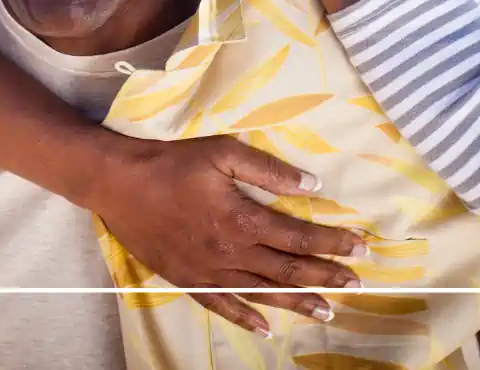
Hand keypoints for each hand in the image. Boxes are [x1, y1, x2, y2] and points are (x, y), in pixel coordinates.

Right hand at [84, 130, 363, 335]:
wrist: (118, 184)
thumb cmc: (171, 163)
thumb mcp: (221, 152)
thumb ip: (267, 170)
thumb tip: (311, 185)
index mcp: (242, 220)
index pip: (298, 236)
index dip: (332, 243)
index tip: (361, 247)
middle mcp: (231, 253)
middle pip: (287, 270)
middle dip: (324, 275)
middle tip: (354, 282)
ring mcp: (209, 272)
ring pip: (262, 294)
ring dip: (297, 302)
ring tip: (326, 311)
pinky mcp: (188, 281)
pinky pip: (223, 306)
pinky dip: (246, 319)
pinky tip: (266, 327)